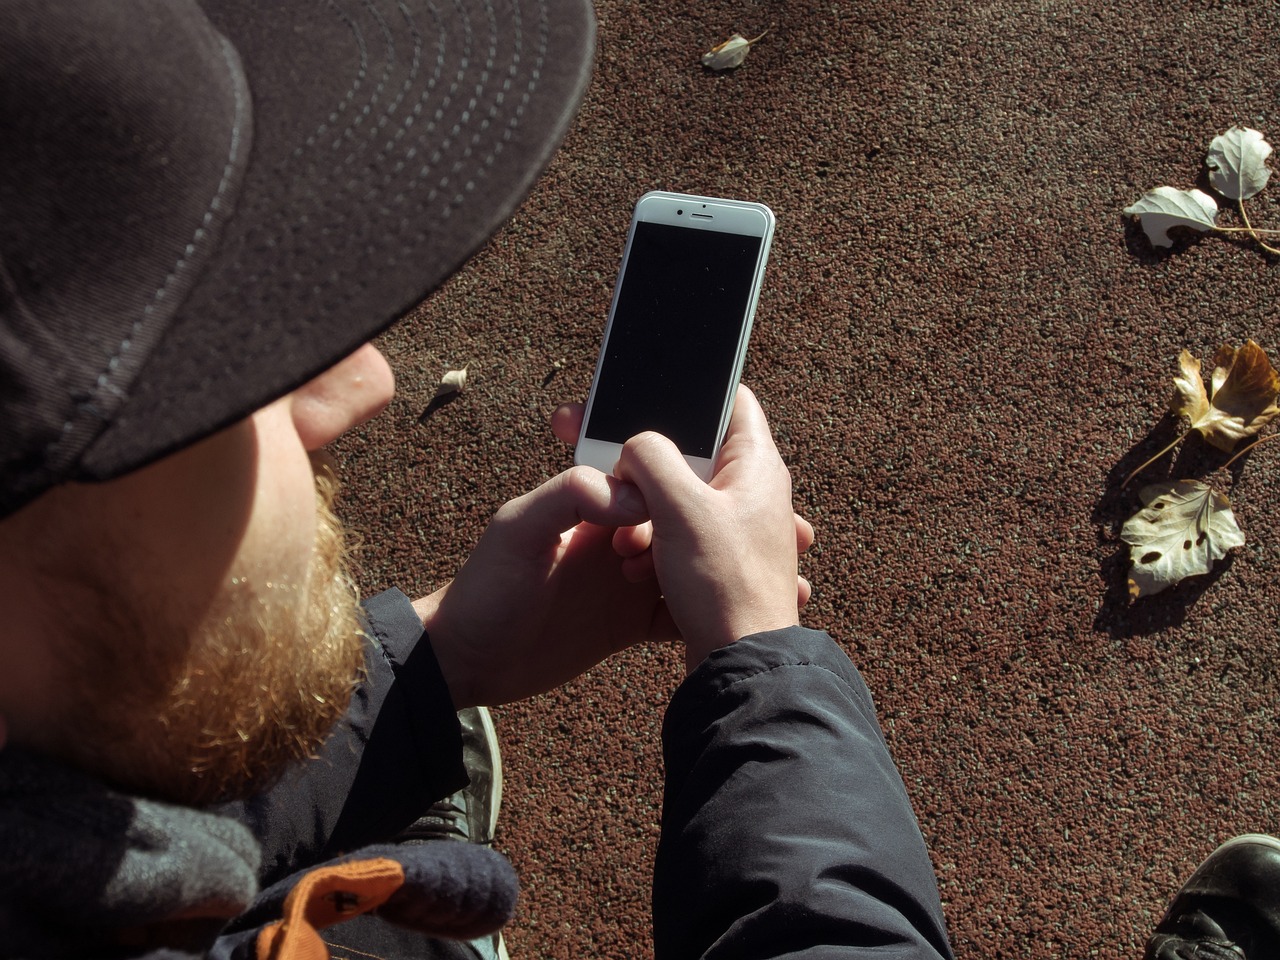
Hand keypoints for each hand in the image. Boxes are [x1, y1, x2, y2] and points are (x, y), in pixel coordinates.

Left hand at [414, 467, 676, 707]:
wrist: (469, 660)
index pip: (651, 484)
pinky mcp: (630, 624)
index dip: (667, 496)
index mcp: (594, 506)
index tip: (658, 527)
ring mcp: (627, 582)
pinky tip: (703, 625)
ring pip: (686, 567)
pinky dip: (694, 617)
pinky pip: (676, 614)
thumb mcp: (518, 528)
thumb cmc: (485, 588)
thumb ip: (570, 495)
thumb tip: (636, 497)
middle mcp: (616, 539)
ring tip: (689, 596)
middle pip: (679, 524)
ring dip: (700, 577)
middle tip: (655, 570)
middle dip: (688, 540)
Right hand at [557, 386, 813, 672]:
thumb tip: (634, 445)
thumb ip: (651, 457)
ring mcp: (736, 530)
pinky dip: (653, 545)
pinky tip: (637, 567)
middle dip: (647, 470)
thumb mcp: (679, 507)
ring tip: (632, 544)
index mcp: (757, 465)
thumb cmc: (723, 584)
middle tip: (619, 483)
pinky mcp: (718, 563)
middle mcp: (753, 493)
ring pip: (677, 499)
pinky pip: (676, 537)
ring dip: (644, 515)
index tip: (648, 402)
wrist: (739, 665)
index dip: (690, 396)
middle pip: (692, 455)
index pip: (731, 402)